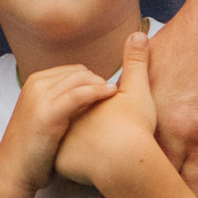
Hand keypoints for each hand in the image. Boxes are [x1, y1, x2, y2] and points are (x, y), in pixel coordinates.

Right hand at [0, 57, 121, 197]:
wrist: (13, 171)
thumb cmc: (32, 150)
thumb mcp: (42, 117)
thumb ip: (58, 104)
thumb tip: (86, 102)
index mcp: (35, 82)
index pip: (72, 71)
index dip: (93, 79)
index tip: (108, 91)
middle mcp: (36, 85)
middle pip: (78, 72)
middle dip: (99, 80)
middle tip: (115, 95)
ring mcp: (41, 97)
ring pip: (80, 79)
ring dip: (101, 84)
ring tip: (117, 95)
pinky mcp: (48, 113)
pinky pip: (79, 95)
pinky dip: (98, 92)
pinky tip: (112, 95)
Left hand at [54, 32, 161, 197]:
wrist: (124, 163)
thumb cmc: (133, 126)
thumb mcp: (136, 90)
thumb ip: (136, 63)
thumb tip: (140, 33)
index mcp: (76, 98)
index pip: (82, 94)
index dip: (100, 101)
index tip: (116, 114)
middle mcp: (62, 115)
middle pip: (71, 115)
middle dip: (82, 119)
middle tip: (108, 132)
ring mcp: (58, 139)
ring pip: (66, 138)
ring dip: (77, 141)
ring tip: (101, 148)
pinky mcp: (59, 163)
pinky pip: (65, 161)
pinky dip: (75, 161)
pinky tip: (92, 164)